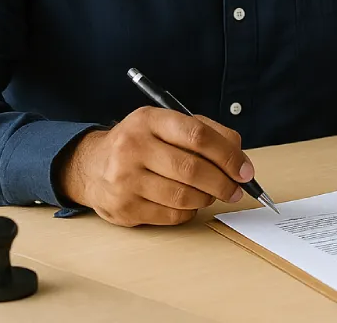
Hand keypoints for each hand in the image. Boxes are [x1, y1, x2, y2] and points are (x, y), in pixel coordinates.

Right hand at [56, 106, 253, 226]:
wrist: (91, 166)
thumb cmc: (140, 143)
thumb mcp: (167, 124)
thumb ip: (207, 133)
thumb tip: (241, 158)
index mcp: (148, 120)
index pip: (197, 135)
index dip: (228, 154)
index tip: (244, 169)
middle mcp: (132, 147)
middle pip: (192, 169)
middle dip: (223, 182)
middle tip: (235, 189)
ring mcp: (125, 180)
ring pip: (184, 196)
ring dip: (207, 198)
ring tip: (210, 194)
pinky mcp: (123, 208)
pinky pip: (171, 216)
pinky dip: (189, 212)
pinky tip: (188, 203)